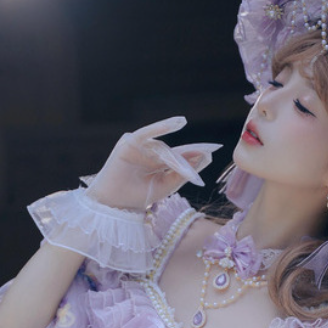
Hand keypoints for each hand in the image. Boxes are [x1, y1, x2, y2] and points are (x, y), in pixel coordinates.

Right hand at [85, 117, 221, 209]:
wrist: (116, 204)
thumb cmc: (138, 196)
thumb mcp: (165, 186)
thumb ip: (181, 174)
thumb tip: (200, 159)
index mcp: (159, 164)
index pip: (179, 157)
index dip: (194, 155)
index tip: (212, 152)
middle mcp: (150, 153)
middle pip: (173, 151)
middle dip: (189, 152)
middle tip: (207, 152)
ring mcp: (140, 147)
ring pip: (163, 147)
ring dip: (177, 153)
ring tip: (192, 155)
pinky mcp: (130, 142)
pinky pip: (147, 133)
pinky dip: (160, 127)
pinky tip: (176, 124)